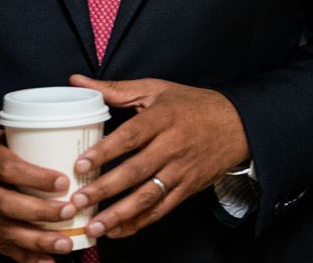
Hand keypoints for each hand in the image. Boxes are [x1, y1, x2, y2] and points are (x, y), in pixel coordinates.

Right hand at [0, 125, 80, 262]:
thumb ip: (27, 146)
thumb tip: (71, 153)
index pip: (8, 168)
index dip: (36, 177)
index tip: (63, 182)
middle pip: (7, 204)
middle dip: (41, 212)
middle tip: (69, 211)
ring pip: (5, 230)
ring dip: (38, 240)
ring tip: (65, 243)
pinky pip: (1, 246)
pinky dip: (26, 257)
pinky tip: (47, 260)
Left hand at [66, 75, 249, 239]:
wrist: (236, 124)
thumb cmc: (191, 104)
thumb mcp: (156, 89)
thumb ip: (115, 89)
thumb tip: (77, 81)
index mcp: (163, 118)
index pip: (130, 136)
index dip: (104, 151)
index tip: (81, 164)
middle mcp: (172, 146)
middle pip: (135, 171)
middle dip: (105, 189)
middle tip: (78, 201)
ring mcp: (181, 170)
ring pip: (148, 196)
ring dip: (119, 214)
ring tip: (94, 226)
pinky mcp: (187, 188)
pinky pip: (161, 209)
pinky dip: (139, 223)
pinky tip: (117, 230)